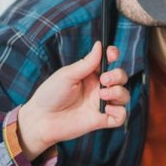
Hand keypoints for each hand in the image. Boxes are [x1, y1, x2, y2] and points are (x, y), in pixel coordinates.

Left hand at [17, 41, 128, 159]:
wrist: (41, 119)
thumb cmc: (50, 95)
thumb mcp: (67, 75)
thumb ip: (86, 63)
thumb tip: (99, 45)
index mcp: (89, 75)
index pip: (108, 62)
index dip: (113, 55)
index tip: (112, 54)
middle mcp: (97, 88)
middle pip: (121, 77)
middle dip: (118, 75)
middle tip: (104, 80)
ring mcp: (100, 104)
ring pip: (124, 95)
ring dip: (119, 92)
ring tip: (102, 95)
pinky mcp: (101, 120)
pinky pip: (121, 116)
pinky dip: (120, 111)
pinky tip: (106, 109)